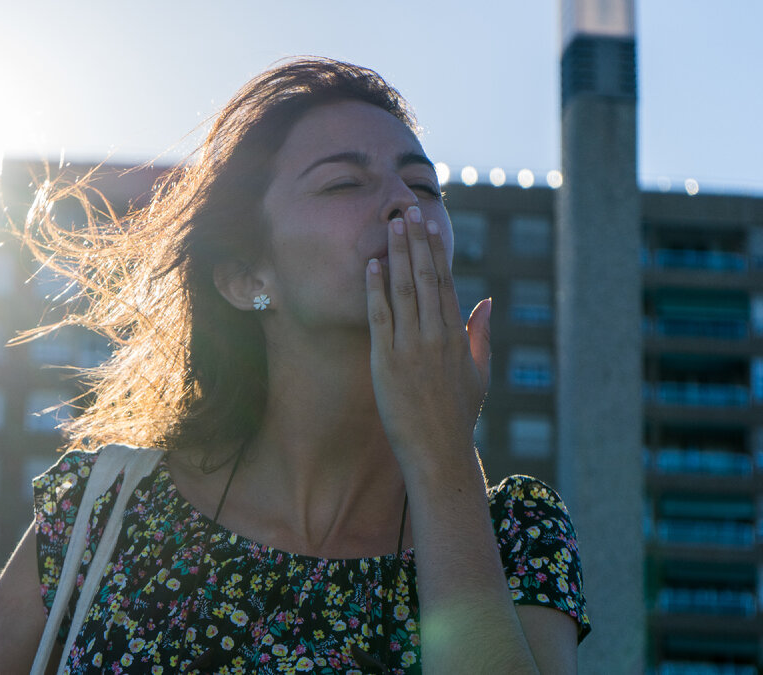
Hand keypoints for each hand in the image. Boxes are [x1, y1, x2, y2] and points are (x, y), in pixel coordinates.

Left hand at [364, 205, 491, 467]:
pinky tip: (371, 265)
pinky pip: (380, 318)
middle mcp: (435, 336)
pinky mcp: (387, 362)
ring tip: (391, 226)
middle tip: (407, 210)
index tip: (429, 225)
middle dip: (416, 242)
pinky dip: (375, 290)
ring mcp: (411, 347)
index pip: (445, 282)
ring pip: (403, 291)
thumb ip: (480, 334)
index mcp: (456, 335)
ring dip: (396, 255)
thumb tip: (486, 302)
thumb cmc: (458, 414)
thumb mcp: (478, 372)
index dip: (435, 251)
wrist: (438, 449)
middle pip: (425, 278)